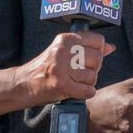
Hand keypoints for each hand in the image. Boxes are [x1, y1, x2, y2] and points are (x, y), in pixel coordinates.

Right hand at [0, 32, 115, 114]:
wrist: (23, 84)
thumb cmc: (45, 68)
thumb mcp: (63, 51)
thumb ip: (87, 47)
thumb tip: (110, 47)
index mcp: (65, 39)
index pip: (98, 41)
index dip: (98, 52)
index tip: (88, 59)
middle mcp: (63, 51)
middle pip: (97, 59)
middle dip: (92, 69)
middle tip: (79, 73)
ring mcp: (62, 68)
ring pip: (92, 76)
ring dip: (86, 83)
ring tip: (73, 82)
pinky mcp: (62, 85)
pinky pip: (88, 90)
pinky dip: (85, 93)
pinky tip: (75, 90)